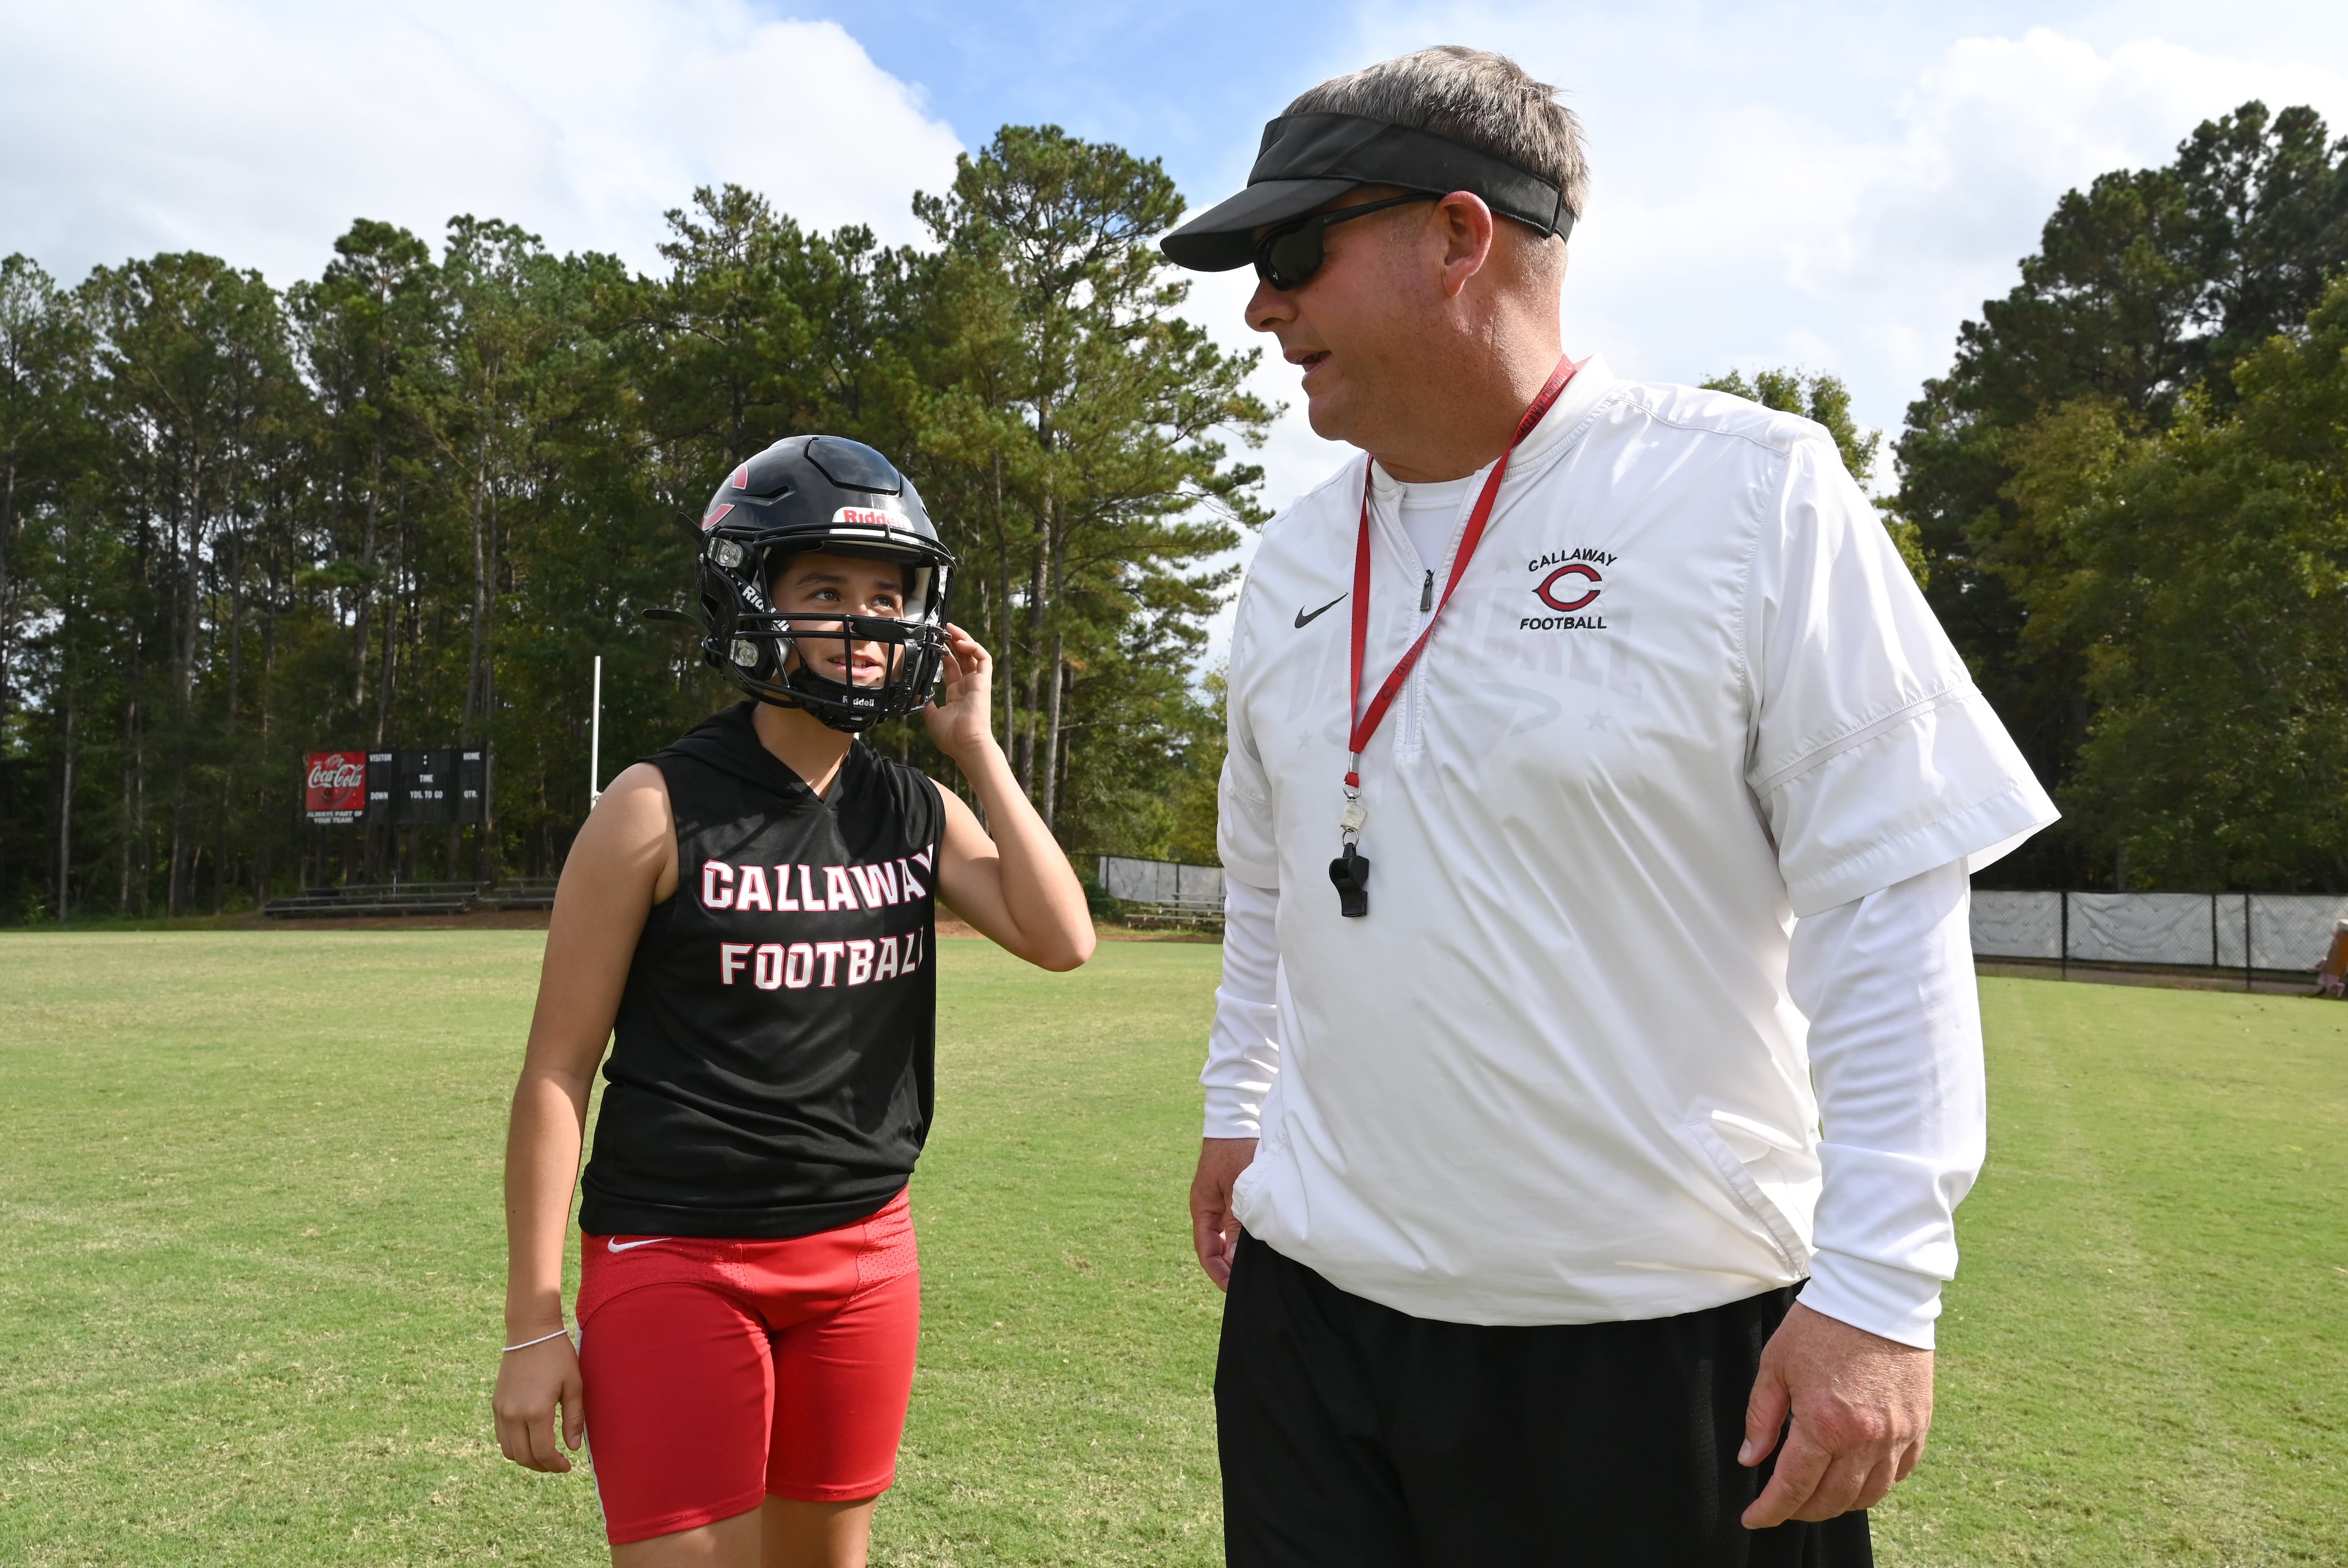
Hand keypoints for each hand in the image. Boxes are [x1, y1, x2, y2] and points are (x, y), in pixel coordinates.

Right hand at [491, 1332, 584, 1472]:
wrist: (530, 1332)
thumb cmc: (557, 1356)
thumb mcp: (574, 1385)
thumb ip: (574, 1419)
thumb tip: (572, 1448)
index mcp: (536, 1411)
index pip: (543, 1453)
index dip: (555, 1465)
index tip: (567, 1466)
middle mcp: (514, 1415)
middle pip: (524, 1457)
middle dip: (542, 1466)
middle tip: (557, 1464)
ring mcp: (501, 1411)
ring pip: (509, 1451)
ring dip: (526, 1458)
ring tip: (544, 1454)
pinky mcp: (495, 1405)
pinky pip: (501, 1436)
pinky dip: (514, 1445)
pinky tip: (530, 1439)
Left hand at [921, 625, 995, 765]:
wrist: (966, 743)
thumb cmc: (951, 736)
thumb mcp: (932, 717)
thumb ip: (926, 704)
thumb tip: (917, 694)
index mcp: (956, 693)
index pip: (952, 666)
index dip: (944, 653)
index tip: (934, 642)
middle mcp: (967, 685)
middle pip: (963, 656)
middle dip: (954, 641)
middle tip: (943, 629)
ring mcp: (977, 682)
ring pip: (974, 653)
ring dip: (964, 639)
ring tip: (951, 629)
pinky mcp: (984, 681)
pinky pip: (984, 658)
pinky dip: (974, 647)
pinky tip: (961, 642)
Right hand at [1190, 1137, 1257, 1289]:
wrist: (1238, 1119)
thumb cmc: (1236, 1150)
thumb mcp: (1237, 1190)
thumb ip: (1237, 1223)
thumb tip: (1237, 1258)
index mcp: (1202, 1207)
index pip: (1206, 1250)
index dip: (1218, 1272)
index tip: (1234, 1289)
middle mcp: (1209, 1208)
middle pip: (1216, 1247)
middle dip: (1229, 1268)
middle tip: (1248, 1284)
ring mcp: (1221, 1202)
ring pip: (1227, 1237)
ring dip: (1238, 1254)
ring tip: (1256, 1270)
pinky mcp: (1234, 1196)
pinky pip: (1236, 1224)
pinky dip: (1245, 1238)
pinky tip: (1261, 1245)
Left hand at [1740, 1302, 1932, 1526]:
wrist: (1876, 1294)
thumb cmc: (1820, 1325)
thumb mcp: (1776, 1365)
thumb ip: (1762, 1416)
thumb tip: (1750, 1458)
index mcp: (1824, 1425)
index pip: (1793, 1487)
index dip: (1771, 1510)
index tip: (1753, 1518)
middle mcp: (1865, 1439)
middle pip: (1831, 1500)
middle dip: (1801, 1511)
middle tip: (1782, 1505)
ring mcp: (1898, 1435)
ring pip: (1868, 1495)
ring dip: (1839, 1503)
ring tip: (1816, 1495)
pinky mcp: (1920, 1425)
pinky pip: (1899, 1474)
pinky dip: (1875, 1484)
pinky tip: (1856, 1476)